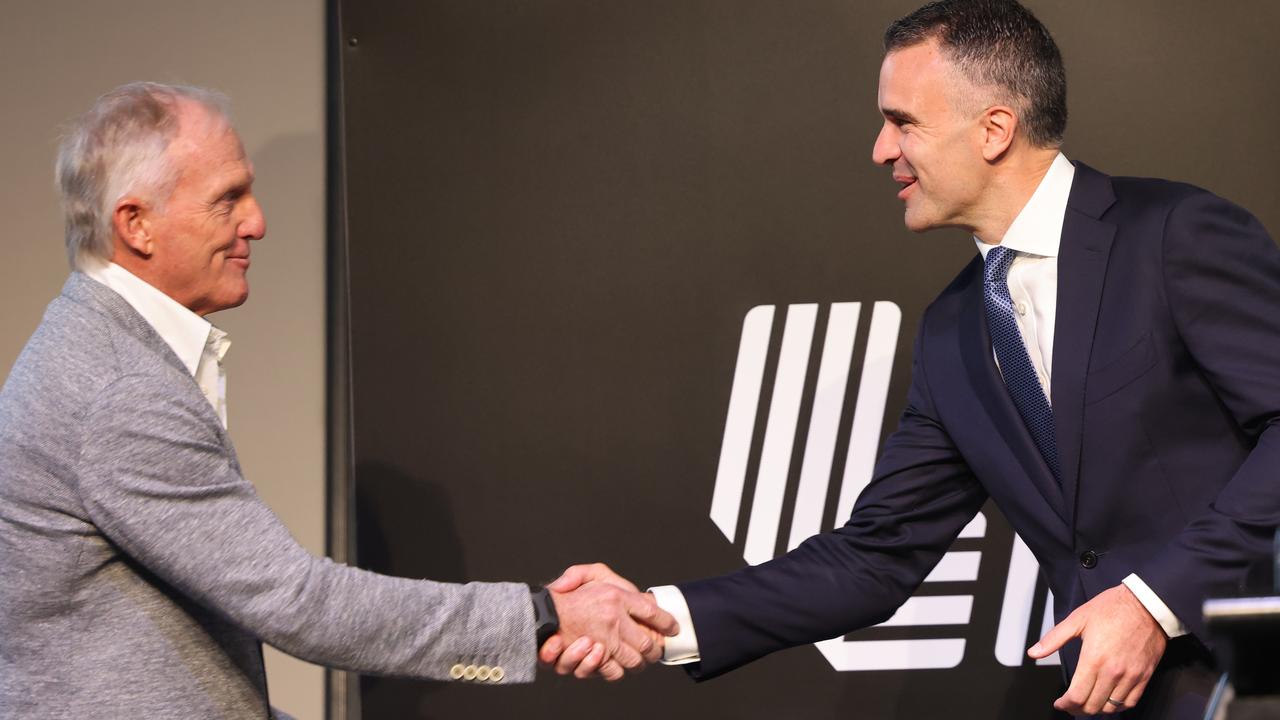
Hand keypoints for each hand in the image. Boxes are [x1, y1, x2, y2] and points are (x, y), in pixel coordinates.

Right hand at [538, 563, 677, 680]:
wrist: (539, 614)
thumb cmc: (564, 594)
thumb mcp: (588, 573)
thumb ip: (607, 575)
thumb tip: (633, 594)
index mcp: (617, 596)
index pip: (653, 612)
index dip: (667, 622)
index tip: (673, 628)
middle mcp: (615, 618)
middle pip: (649, 642)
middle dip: (655, 649)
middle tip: (655, 649)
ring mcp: (605, 640)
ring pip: (635, 660)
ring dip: (639, 662)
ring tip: (639, 659)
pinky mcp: (594, 657)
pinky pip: (615, 670)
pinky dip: (618, 670)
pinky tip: (617, 663)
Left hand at [1028, 584, 1167, 714]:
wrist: (1146, 604)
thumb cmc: (1112, 608)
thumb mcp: (1077, 619)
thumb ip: (1054, 639)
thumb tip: (1034, 652)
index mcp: (1093, 658)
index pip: (1077, 695)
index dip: (1065, 704)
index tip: (1060, 703)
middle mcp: (1112, 671)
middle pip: (1092, 706)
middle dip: (1077, 709)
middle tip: (1070, 704)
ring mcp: (1130, 675)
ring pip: (1110, 707)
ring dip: (1096, 710)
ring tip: (1087, 703)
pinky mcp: (1144, 676)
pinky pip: (1130, 702)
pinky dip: (1117, 706)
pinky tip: (1108, 701)